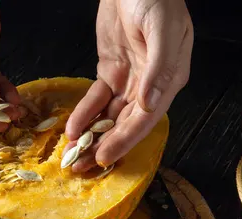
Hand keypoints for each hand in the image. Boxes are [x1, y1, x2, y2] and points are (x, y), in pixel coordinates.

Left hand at [64, 0, 193, 170]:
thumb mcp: (161, 28)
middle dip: (104, 146)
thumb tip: (149, 105)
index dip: (125, 140)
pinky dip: (85, 114)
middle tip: (82, 166)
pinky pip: (97, 99)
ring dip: (92, 136)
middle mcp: (150, 86)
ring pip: (110, 116)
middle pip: (126, 123)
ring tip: (72, 155)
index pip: (146, 119)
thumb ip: (159, 67)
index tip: (104, 158)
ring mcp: (130, 79)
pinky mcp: (111, 71)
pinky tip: (72, 128)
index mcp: (168, 80)